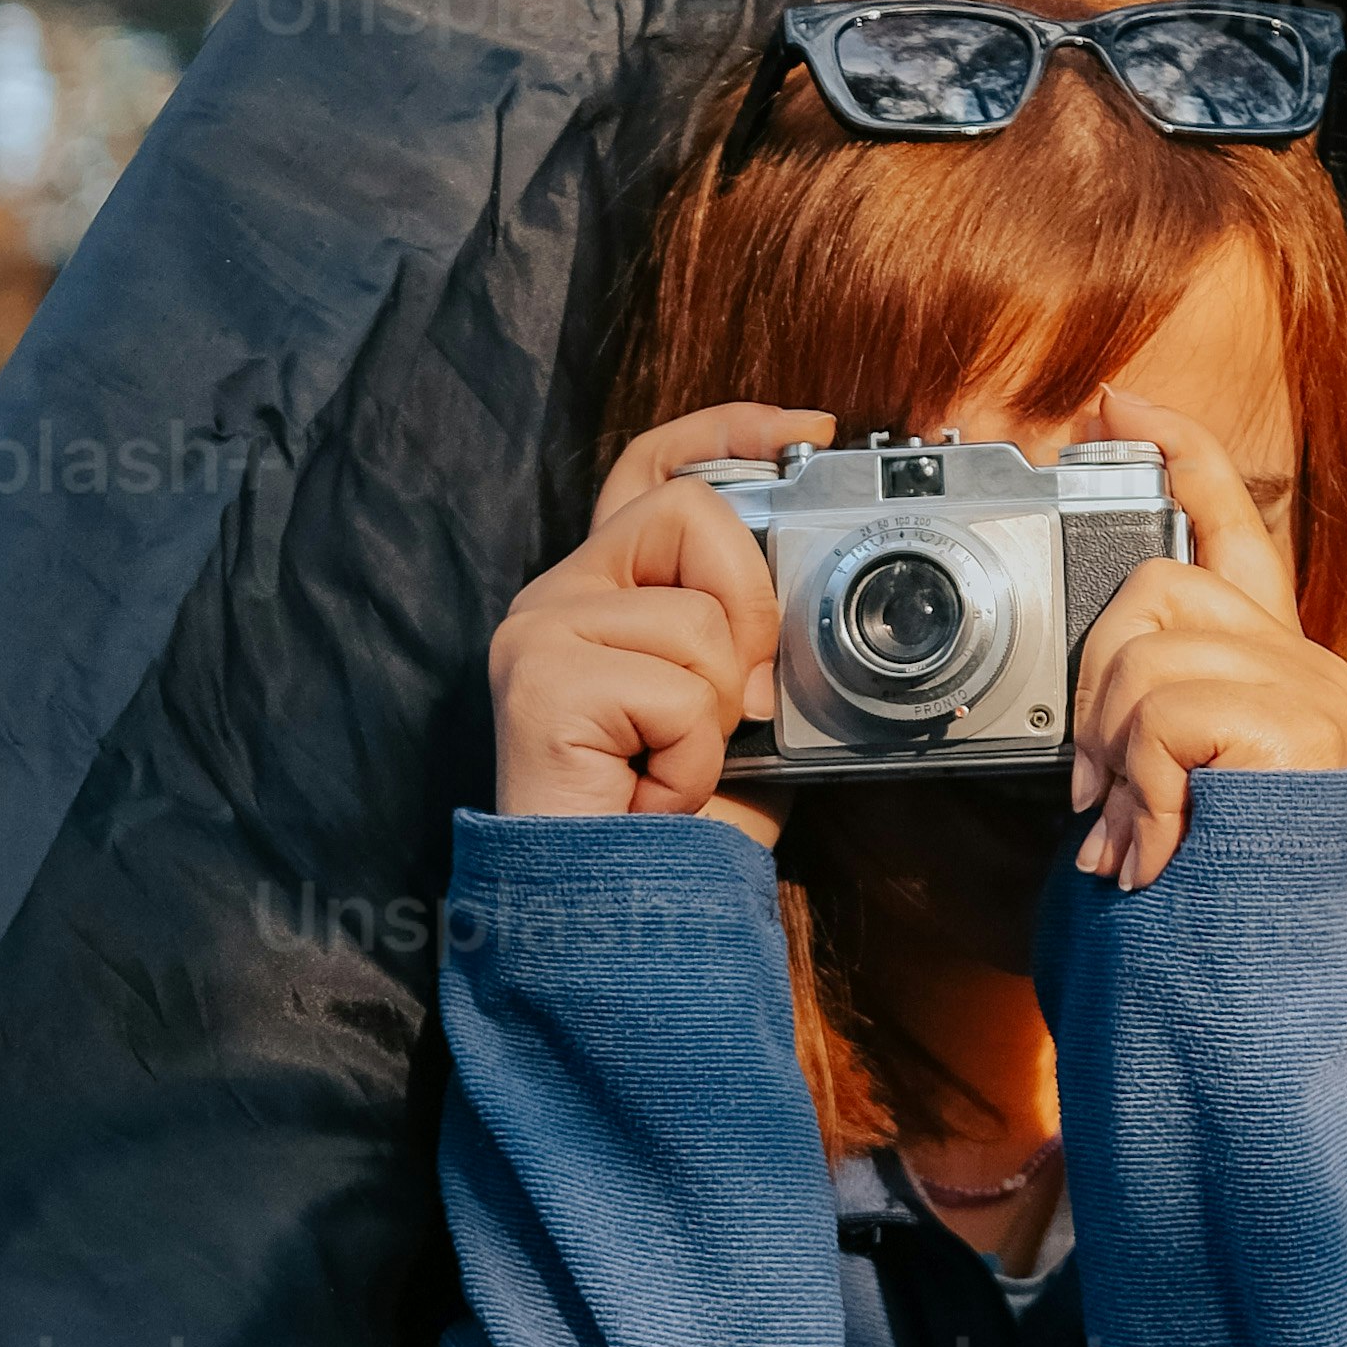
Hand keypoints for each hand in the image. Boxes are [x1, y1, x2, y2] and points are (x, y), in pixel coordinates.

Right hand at [488, 404, 833, 824]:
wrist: (615, 916)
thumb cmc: (673, 825)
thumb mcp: (740, 712)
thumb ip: (755, 643)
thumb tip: (806, 601)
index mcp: (607, 590)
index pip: (652, 468)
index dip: (726, 431)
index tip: (807, 430)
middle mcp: (559, 595)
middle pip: (688, 512)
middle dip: (747, 606)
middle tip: (736, 700)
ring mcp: (539, 633)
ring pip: (696, 619)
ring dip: (718, 715)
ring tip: (673, 767)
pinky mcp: (538, 681)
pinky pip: (677, 693)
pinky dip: (693, 759)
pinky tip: (653, 791)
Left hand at [1064, 389, 1346, 888]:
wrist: (1247, 986)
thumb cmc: (1197, 888)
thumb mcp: (1162, 772)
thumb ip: (1146, 700)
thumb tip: (1088, 670)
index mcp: (1273, 659)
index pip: (1232, 522)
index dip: (1179, 450)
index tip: (1120, 402)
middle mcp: (1306, 661)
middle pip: (1152, 593)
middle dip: (1094, 697)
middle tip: (1101, 793)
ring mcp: (1310, 690)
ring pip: (1142, 657)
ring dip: (1113, 759)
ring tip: (1134, 832)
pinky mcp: (1298, 723)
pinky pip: (1161, 715)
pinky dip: (1141, 791)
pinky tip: (1158, 848)